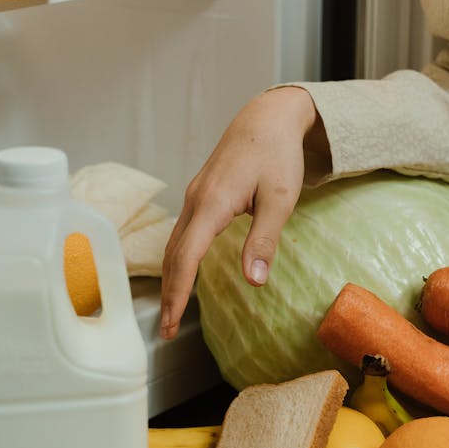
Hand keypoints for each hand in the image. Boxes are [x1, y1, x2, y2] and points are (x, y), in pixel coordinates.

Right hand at [160, 86, 325, 339]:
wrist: (267, 118)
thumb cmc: (277, 155)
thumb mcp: (280, 199)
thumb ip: (264, 240)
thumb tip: (254, 281)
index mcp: (211, 204)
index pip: (186, 257)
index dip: (179, 292)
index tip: (174, 321)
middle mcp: (195, 201)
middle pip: (173, 255)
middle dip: (169, 294)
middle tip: (167, 329)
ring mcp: (194, 197)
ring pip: (174, 244)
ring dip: (171, 278)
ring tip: (172, 309)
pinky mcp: (200, 195)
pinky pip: (181, 233)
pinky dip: (177, 260)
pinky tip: (182, 273)